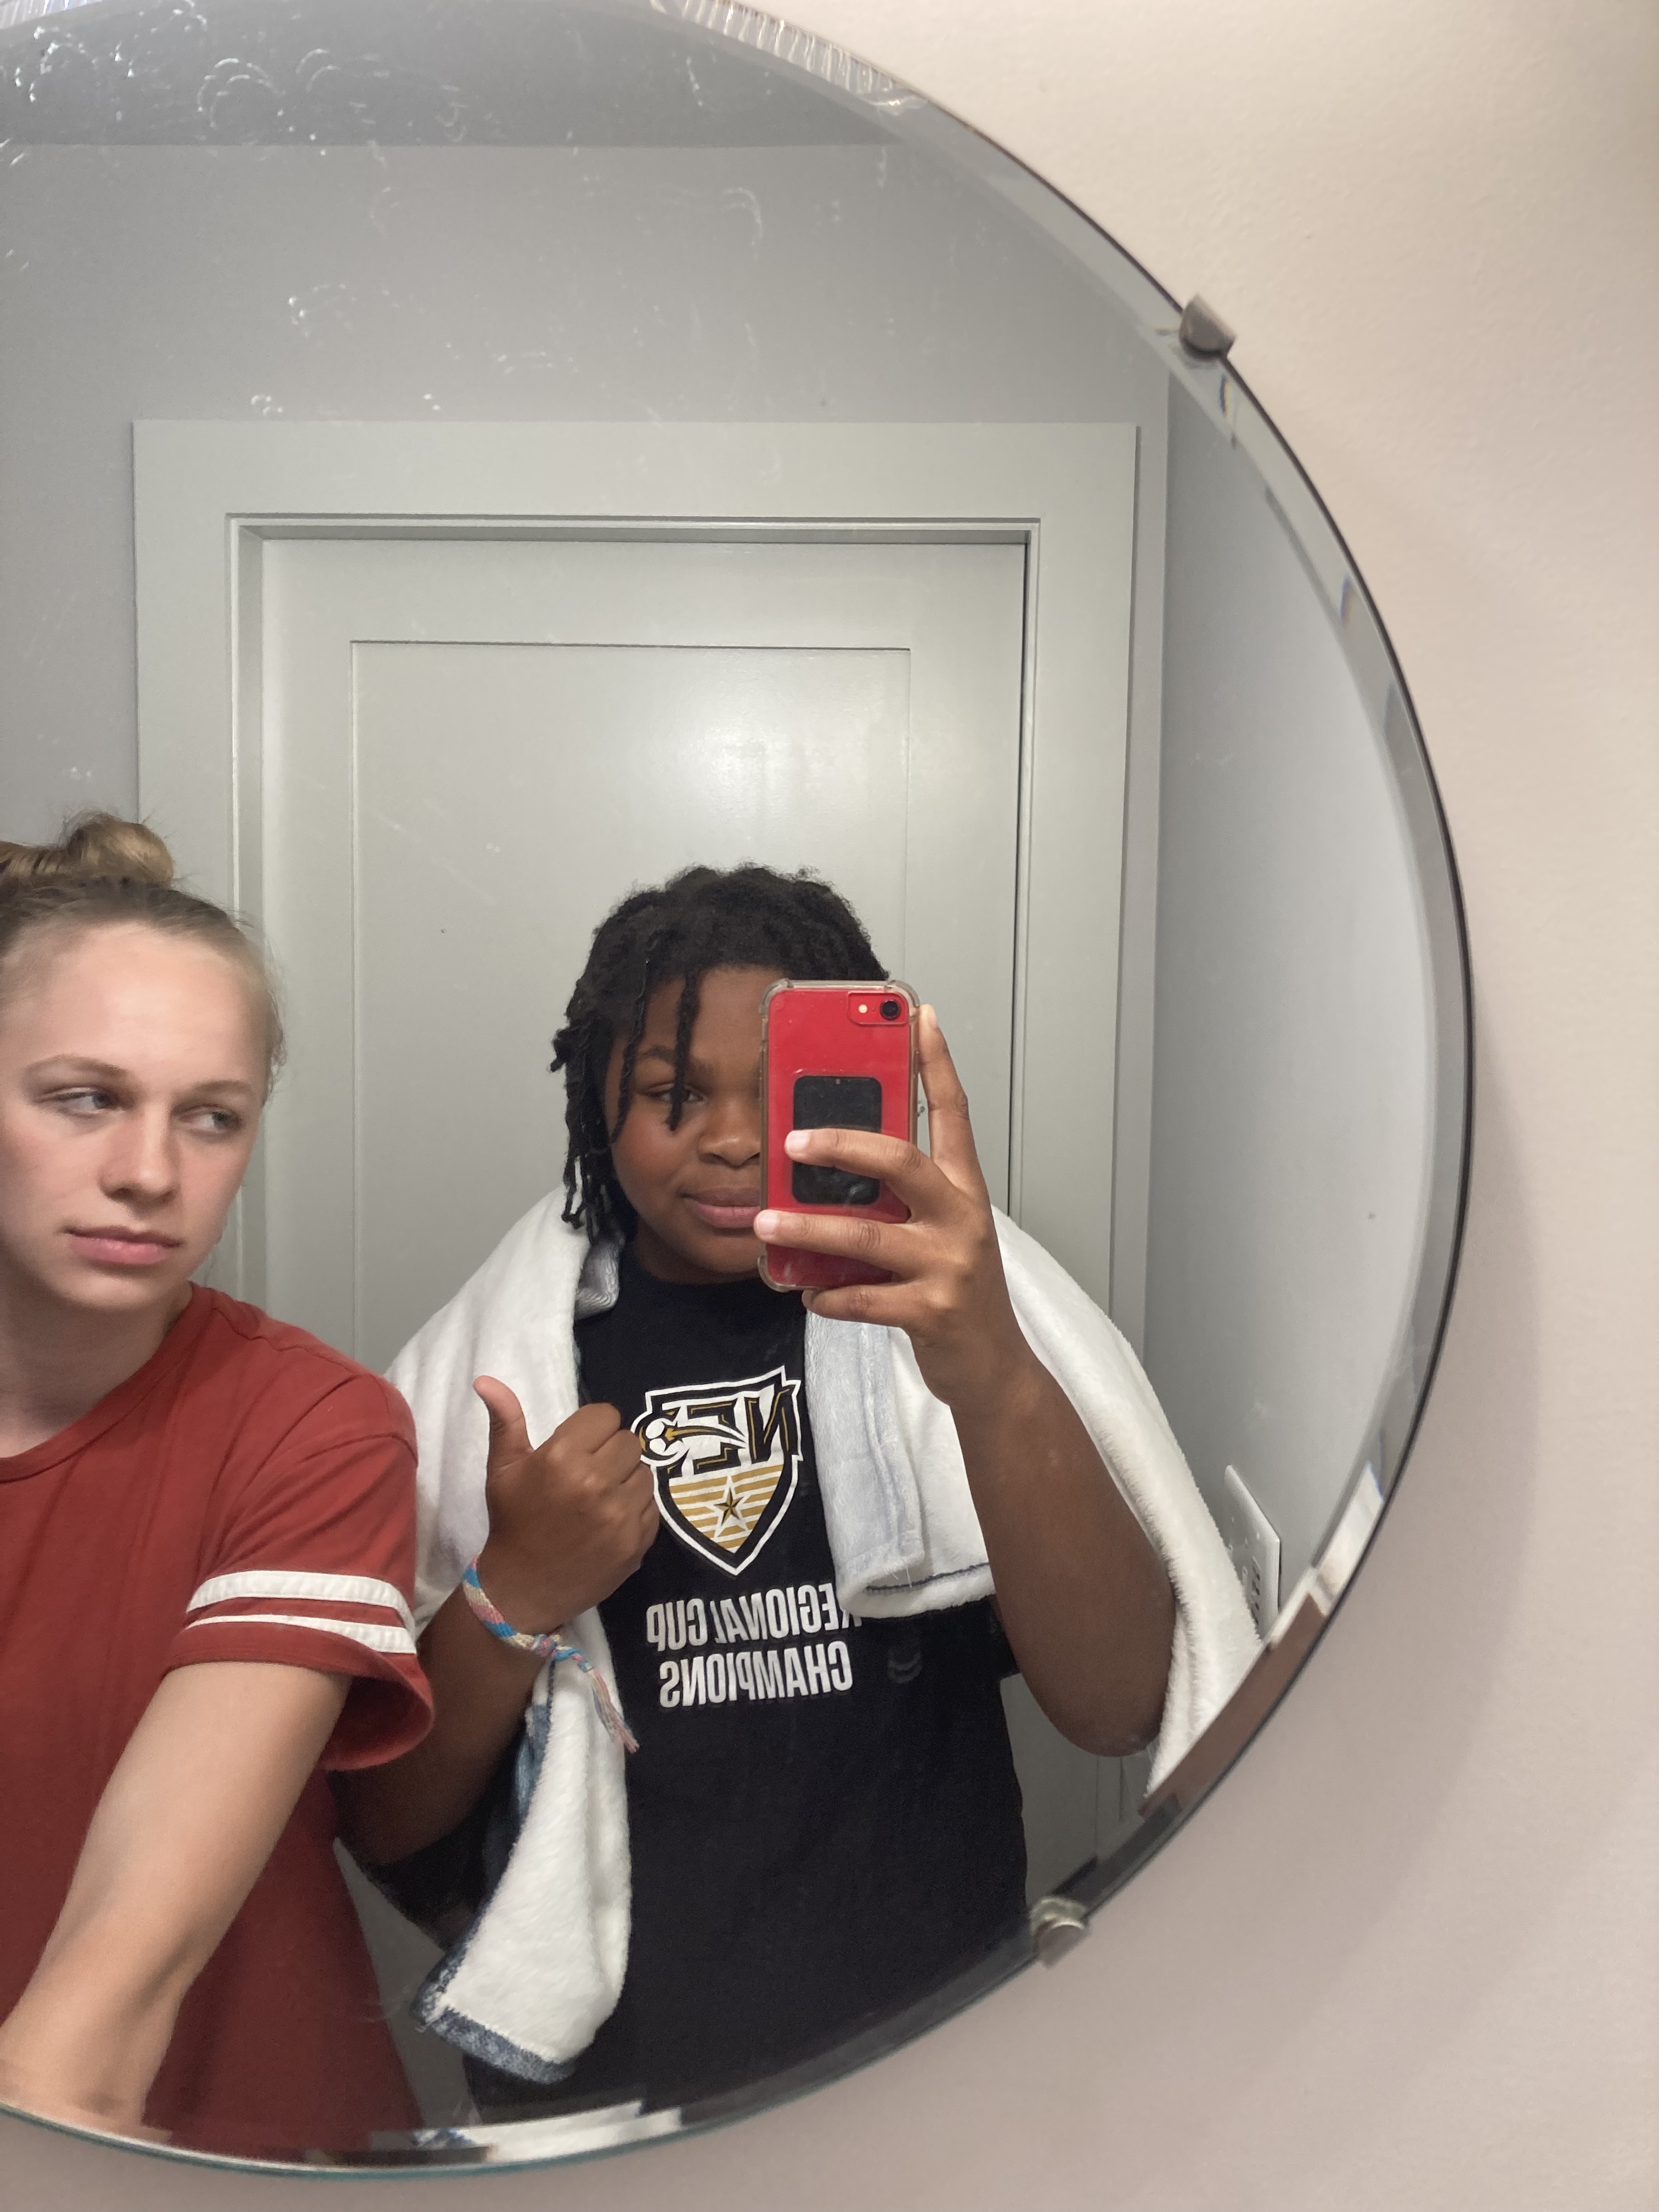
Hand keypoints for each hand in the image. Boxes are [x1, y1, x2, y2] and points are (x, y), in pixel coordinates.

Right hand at [472, 1382, 658, 1632]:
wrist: (522, 1589)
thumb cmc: (513, 1522)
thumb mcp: (503, 1470)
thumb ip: (505, 1421)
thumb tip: (485, 1379)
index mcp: (562, 1458)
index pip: (606, 1415)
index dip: (592, 1430)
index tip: (578, 1448)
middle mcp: (596, 1482)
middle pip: (628, 1441)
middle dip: (610, 1453)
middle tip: (588, 1474)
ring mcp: (621, 1515)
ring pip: (644, 1472)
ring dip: (626, 1481)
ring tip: (599, 1498)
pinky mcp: (638, 1541)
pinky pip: (652, 1506)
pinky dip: (636, 1510)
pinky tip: (610, 1521)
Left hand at [754, 1007, 1038, 1419]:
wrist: (995, 1368)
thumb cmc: (956, 1292)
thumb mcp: (939, 1234)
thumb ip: (901, 1201)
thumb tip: (832, 1170)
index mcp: (965, 1191)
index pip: (955, 1113)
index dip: (937, 1063)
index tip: (919, 1015)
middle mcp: (962, 1218)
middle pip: (901, 1162)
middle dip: (842, 1144)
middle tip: (792, 1140)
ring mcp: (949, 1265)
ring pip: (866, 1233)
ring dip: (807, 1229)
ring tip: (765, 1224)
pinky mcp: (931, 1311)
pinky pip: (862, 1297)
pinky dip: (827, 1295)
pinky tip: (808, 1294)